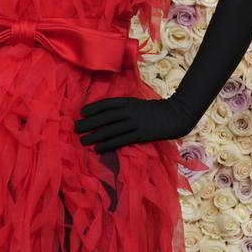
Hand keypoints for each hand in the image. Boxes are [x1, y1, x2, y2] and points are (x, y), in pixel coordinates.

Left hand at [74, 97, 192, 152]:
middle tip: (76, 127)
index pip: (107, 104)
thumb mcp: (139, 104)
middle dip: (90, 122)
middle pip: (105, 117)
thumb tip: (111, 114)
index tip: (82, 112)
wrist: (175, 115)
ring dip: (95, 135)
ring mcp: (134, 123)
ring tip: (83, 140)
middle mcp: (129, 111)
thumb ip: (126, 107)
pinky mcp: (140, 135)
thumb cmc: (157, 110)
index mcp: (129, 102)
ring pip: (110, 130)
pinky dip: (108, 145)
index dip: (94, 108)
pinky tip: (98, 149)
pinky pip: (120, 140)